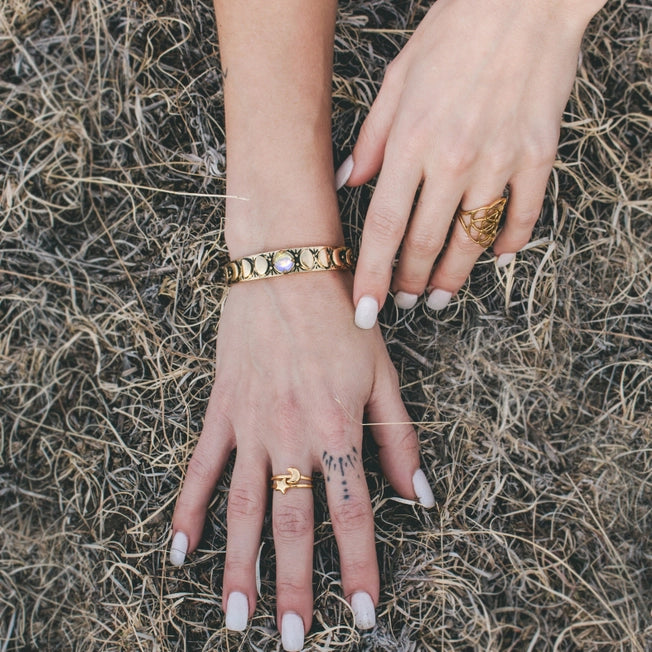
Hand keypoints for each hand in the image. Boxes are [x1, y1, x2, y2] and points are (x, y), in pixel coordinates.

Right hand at [169, 272, 432, 648]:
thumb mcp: (382, 373)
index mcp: (338, 428)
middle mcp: (292, 436)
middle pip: (292, 525)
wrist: (287, 268)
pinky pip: (201, 467)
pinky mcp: (221, 410)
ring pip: (243, 508)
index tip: (362, 614)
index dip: (359, 568)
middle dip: (293, 588)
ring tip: (235, 618)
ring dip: (238, 566)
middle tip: (291, 641)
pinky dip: (188, 509)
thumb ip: (400, 438)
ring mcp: (251, 425)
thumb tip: (420, 496)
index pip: (351, 514)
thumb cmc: (342, 317)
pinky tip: (178, 550)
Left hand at [338, 0, 603, 324]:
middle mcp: (453, 160)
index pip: (383, 227)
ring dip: (453, 276)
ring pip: (471, 240)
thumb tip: (350, 181)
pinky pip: (524, 214)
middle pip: (424, 242)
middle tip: (403, 303)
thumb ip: (372, 138)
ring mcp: (499, 160)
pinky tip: (499, 258)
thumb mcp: (397, 78)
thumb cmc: (454, 32)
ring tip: (440, 297)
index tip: (364, 309)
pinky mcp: (538, 156)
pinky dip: (511, 242)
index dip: (370, 274)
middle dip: (409, 283)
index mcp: (412, 142)